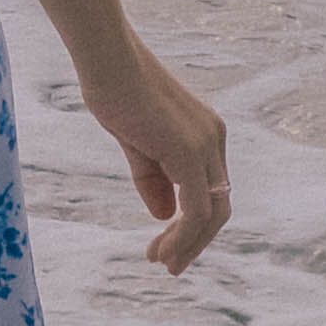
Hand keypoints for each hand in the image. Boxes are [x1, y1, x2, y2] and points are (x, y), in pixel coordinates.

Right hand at [81, 39, 231, 274]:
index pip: (209, 190)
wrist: (106, 60)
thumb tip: (163, 215)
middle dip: (195, 240)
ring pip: (211, 212)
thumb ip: (153, 179)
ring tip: (163, 263)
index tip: (163, 246)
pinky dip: (182, 234)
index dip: (191, 224)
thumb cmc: (115, 92)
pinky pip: (195, 208)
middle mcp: (213, 138)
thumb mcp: (137, 144)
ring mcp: (205, 144)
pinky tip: (163, 249)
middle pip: (218, 206)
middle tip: (168, 265)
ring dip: (187, 243)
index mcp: (204, 133)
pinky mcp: (189, 151)